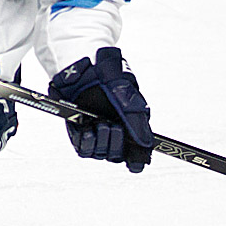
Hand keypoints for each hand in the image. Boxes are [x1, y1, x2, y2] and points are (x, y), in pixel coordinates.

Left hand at [49, 47, 152, 172]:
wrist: (84, 63)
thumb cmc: (109, 75)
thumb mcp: (126, 94)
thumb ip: (136, 119)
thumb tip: (147, 143)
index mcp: (130, 126)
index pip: (135, 155)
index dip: (136, 161)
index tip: (134, 163)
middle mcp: (113, 132)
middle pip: (117, 156)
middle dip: (117, 144)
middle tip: (114, 126)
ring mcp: (96, 132)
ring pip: (101, 154)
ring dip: (102, 142)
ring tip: (101, 123)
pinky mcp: (78, 131)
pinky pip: (83, 149)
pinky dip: (87, 142)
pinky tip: (88, 130)